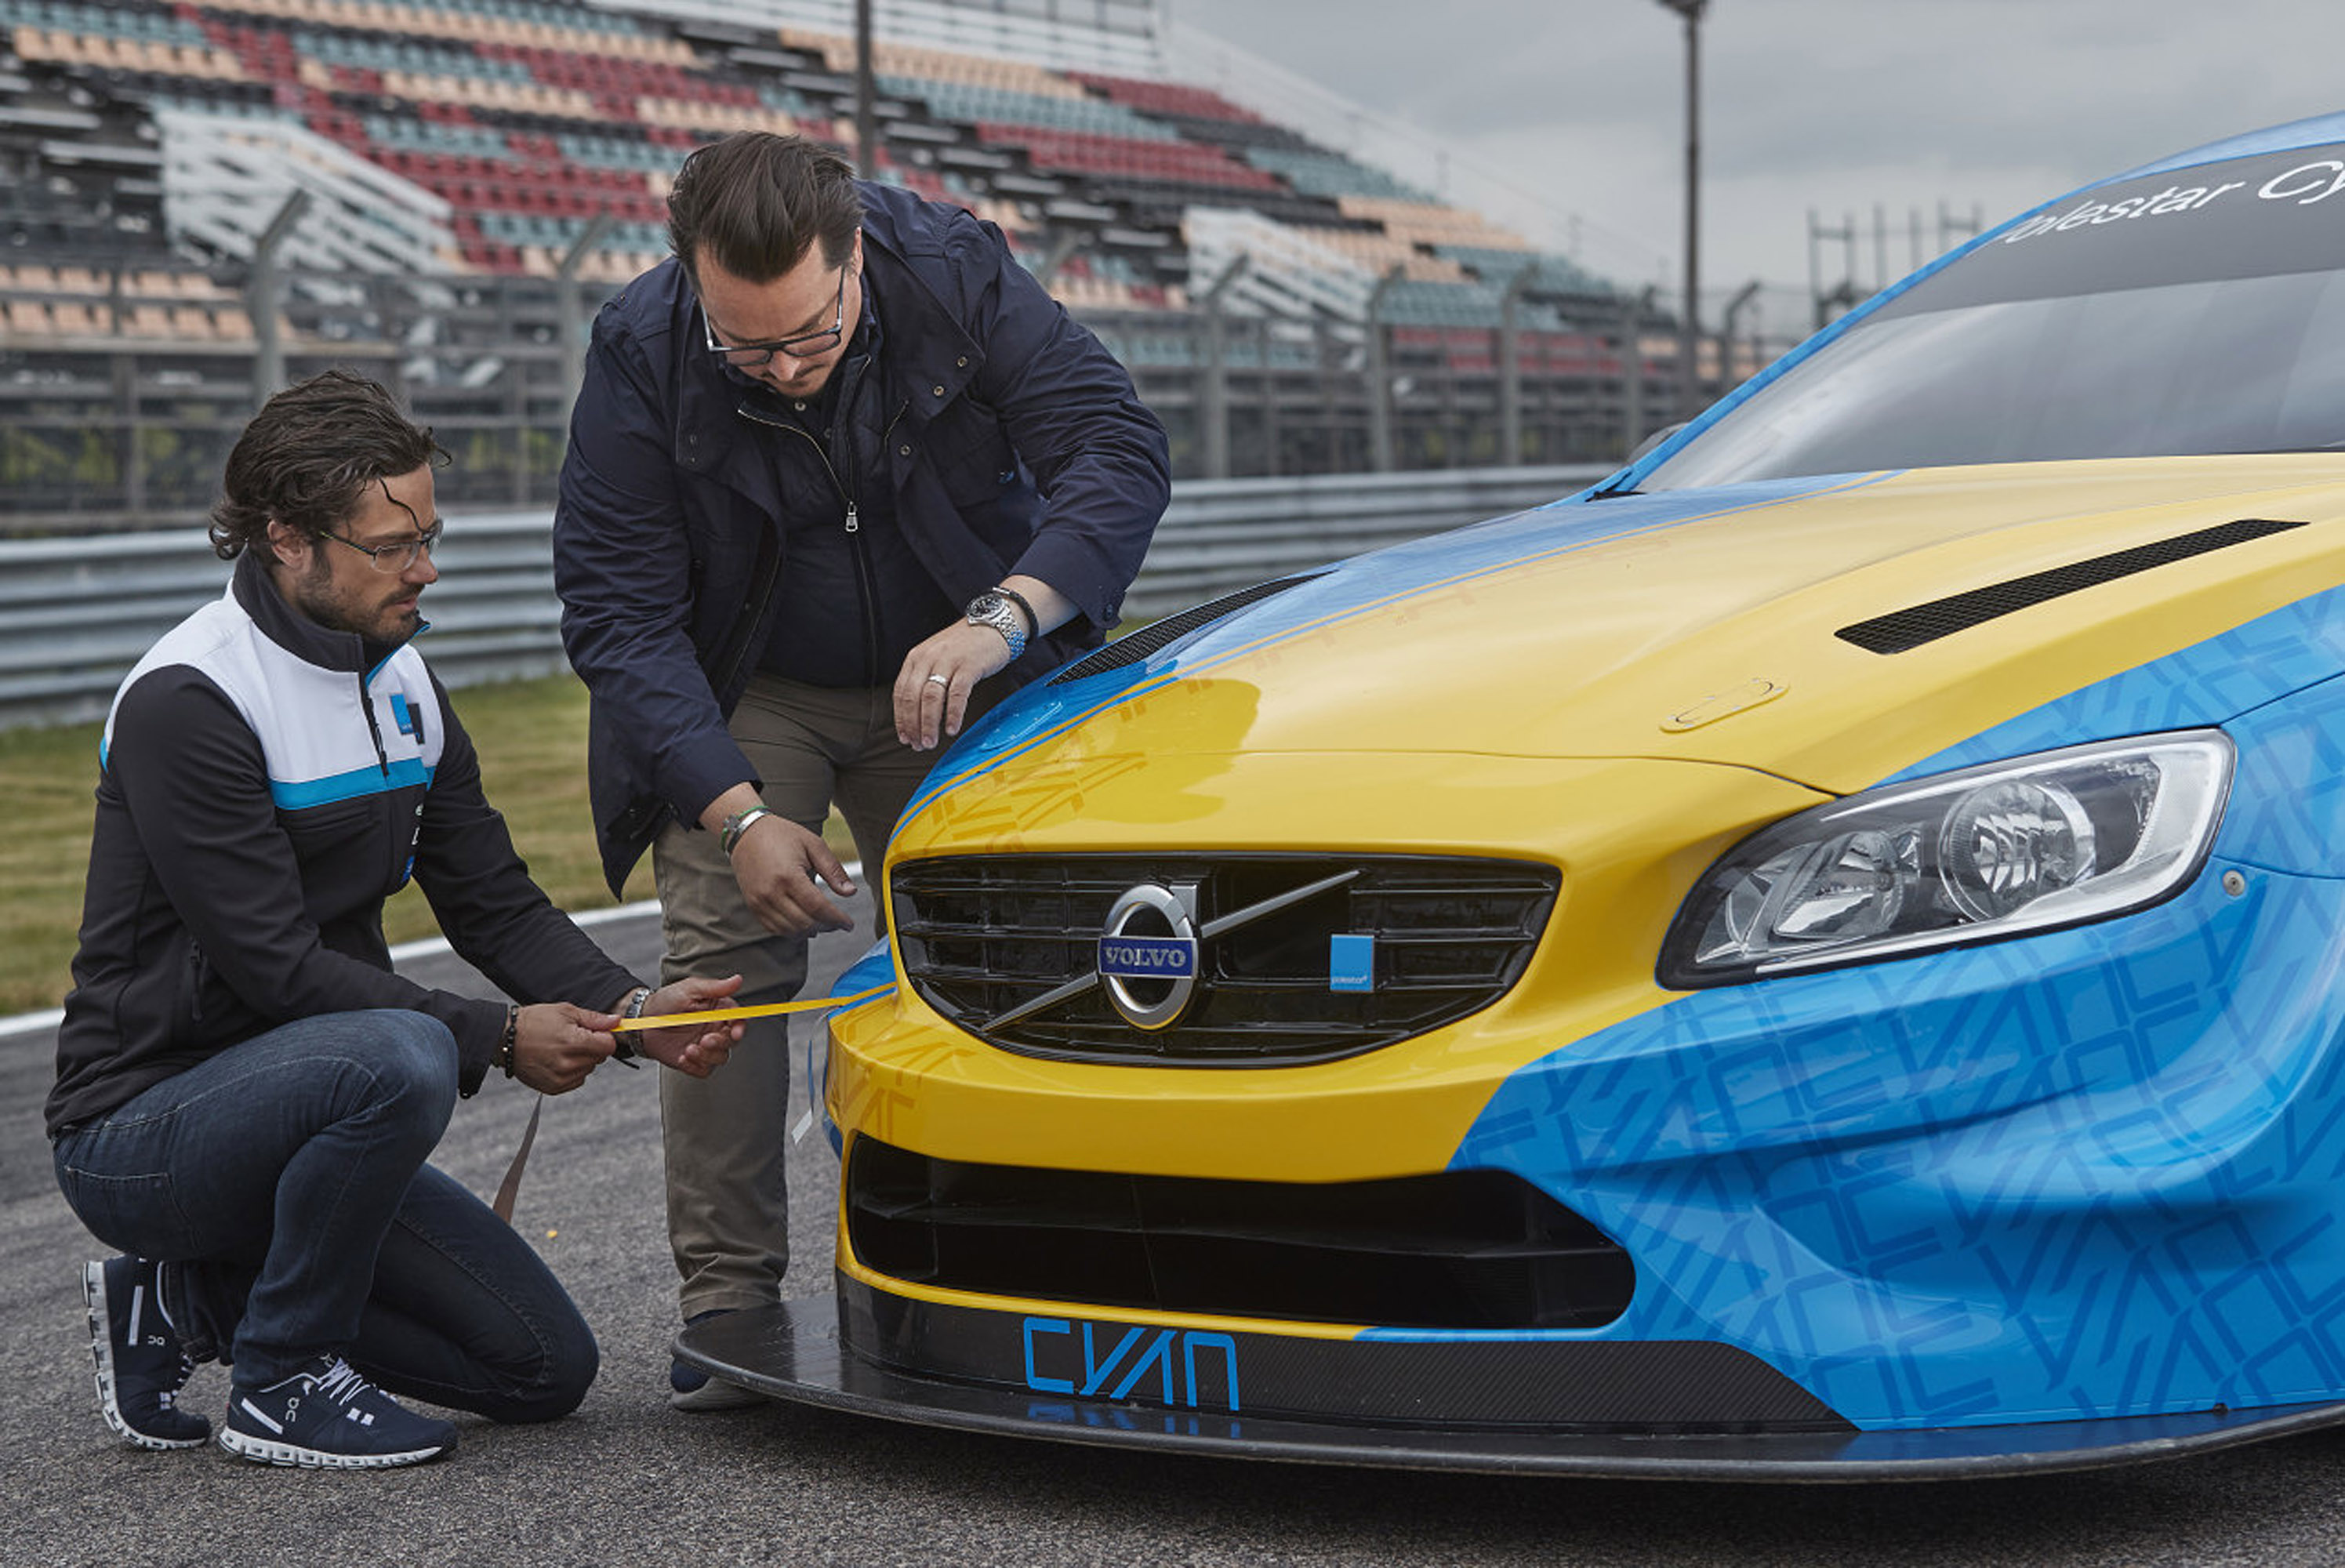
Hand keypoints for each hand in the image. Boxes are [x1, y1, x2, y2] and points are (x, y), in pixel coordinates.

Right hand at [510, 1002, 621, 1094]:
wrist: (504, 1038)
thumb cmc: (533, 1022)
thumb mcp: (566, 1012)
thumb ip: (594, 1019)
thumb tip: (616, 1021)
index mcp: (572, 1043)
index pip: (608, 1046)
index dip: (603, 1036)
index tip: (592, 1032)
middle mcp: (567, 1064)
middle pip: (599, 1058)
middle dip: (592, 1047)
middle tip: (572, 1037)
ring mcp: (560, 1078)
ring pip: (589, 1070)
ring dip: (582, 1060)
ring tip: (561, 1048)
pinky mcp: (553, 1088)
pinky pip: (577, 1081)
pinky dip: (573, 1071)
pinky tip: (558, 1060)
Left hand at [628, 974, 747, 1076]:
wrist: (641, 1022)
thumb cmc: (664, 1002)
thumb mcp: (689, 990)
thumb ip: (714, 987)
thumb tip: (738, 980)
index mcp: (717, 1011)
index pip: (738, 1019)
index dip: (740, 1027)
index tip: (735, 1033)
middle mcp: (714, 1029)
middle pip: (731, 1041)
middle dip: (721, 1043)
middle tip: (705, 1040)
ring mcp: (704, 1046)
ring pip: (721, 1058)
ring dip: (707, 1056)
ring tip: (689, 1049)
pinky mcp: (693, 1061)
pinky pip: (704, 1070)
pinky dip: (695, 1067)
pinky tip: (682, 1057)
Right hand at [731, 813, 856, 936]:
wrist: (746, 833)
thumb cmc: (782, 835)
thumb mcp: (813, 845)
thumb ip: (833, 870)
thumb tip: (851, 892)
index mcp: (788, 876)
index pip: (817, 908)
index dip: (836, 919)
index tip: (849, 924)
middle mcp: (771, 892)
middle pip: (804, 924)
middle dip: (826, 927)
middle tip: (838, 923)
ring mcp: (759, 902)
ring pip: (790, 931)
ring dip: (810, 932)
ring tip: (823, 923)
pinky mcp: (753, 906)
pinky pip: (774, 929)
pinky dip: (792, 931)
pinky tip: (804, 924)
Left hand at [896, 619, 1014, 750]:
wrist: (993, 624)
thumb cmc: (966, 646)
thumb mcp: (937, 657)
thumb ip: (925, 678)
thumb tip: (917, 713)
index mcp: (916, 657)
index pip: (900, 693)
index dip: (901, 719)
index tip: (905, 737)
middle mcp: (928, 658)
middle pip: (912, 697)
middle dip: (913, 725)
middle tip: (918, 745)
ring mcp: (948, 661)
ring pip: (930, 698)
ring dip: (928, 724)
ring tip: (931, 742)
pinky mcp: (968, 665)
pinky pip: (957, 694)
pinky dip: (953, 714)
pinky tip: (952, 729)